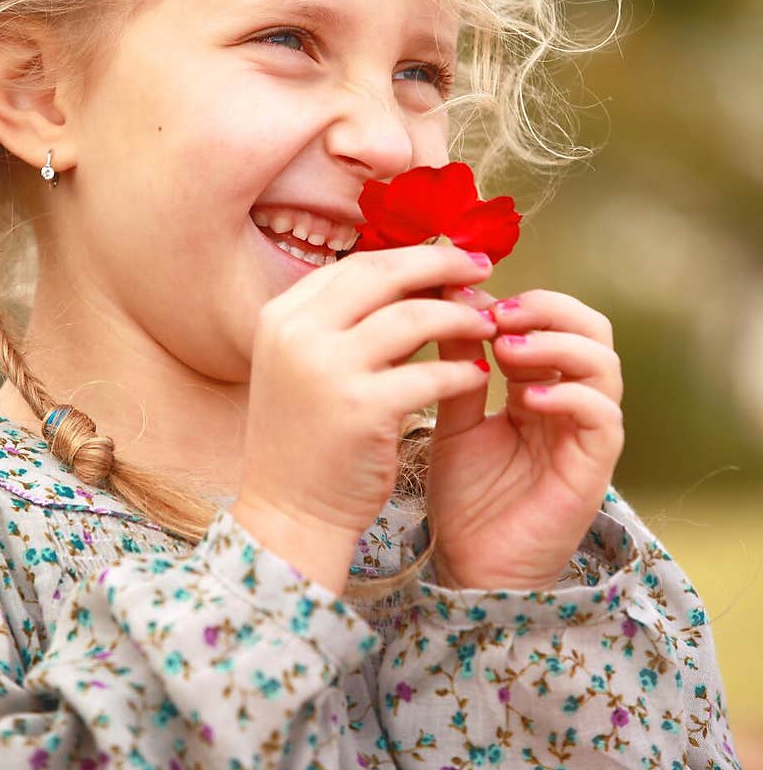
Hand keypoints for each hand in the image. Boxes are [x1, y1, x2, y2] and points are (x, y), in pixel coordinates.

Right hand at [233, 244, 497, 592]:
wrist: (288, 513)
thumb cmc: (308, 438)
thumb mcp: (308, 366)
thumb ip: (347, 323)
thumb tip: (416, 279)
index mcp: (281, 316)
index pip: (356, 265)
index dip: (410, 256)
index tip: (450, 259)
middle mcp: (297, 333)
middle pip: (383, 274)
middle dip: (440, 265)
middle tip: (482, 270)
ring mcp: (326, 369)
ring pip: (413, 317)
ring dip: (459, 317)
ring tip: (488, 324)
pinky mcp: (360, 409)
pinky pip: (429, 374)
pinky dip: (460, 371)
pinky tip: (479, 375)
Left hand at [426, 288, 623, 590]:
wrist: (468, 567)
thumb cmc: (464, 498)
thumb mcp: (452, 418)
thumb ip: (458, 365)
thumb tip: (449, 300)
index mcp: (538, 384)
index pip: (551, 319)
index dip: (516, 301)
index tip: (467, 297)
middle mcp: (570, 401)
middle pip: (590, 328)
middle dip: (548, 309)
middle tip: (499, 312)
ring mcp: (586, 432)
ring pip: (604, 362)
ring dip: (558, 344)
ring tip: (507, 347)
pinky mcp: (594, 466)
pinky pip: (603, 414)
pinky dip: (569, 394)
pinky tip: (526, 398)